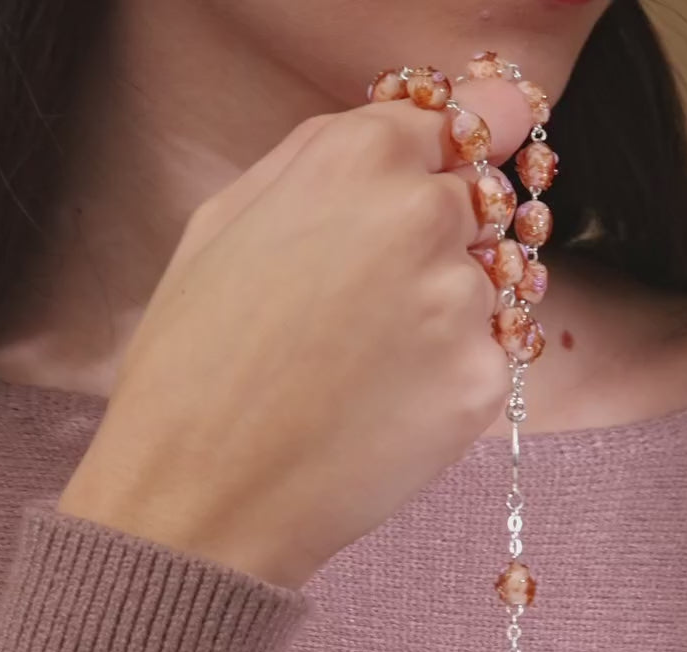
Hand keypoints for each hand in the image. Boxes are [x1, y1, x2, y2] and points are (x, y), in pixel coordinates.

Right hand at [58, 74, 534, 589]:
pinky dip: (449, 378)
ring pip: (489, 287)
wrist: (203, 491)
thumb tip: (410, 127)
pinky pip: (490, 359)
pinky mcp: (483, 384)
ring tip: (365, 367)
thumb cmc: (196, 359)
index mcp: (359, 157)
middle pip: (477, 205)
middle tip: (369, 306)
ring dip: (445, 314)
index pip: (457, 125)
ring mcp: (462, 305)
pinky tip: (385, 407)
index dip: (445, 158)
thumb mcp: (228, 218)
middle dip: (438, 241)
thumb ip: (325, 158)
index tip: (444, 178)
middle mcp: (425, 217)